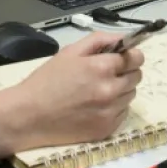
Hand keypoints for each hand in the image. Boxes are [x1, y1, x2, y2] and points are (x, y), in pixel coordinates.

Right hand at [3, 32, 143, 150]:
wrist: (29, 115)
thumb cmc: (47, 81)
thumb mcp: (70, 51)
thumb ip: (99, 40)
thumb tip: (122, 38)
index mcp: (101, 68)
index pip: (136, 58)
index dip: (130, 55)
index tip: (123, 57)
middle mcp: (110, 90)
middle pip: (137, 76)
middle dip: (126, 71)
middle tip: (107, 73)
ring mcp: (110, 112)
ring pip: (131, 95)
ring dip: (121, 90)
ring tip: (97, 90)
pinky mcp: (107, 129)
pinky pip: (123, 113)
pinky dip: (114, 107)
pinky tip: (95, 105)